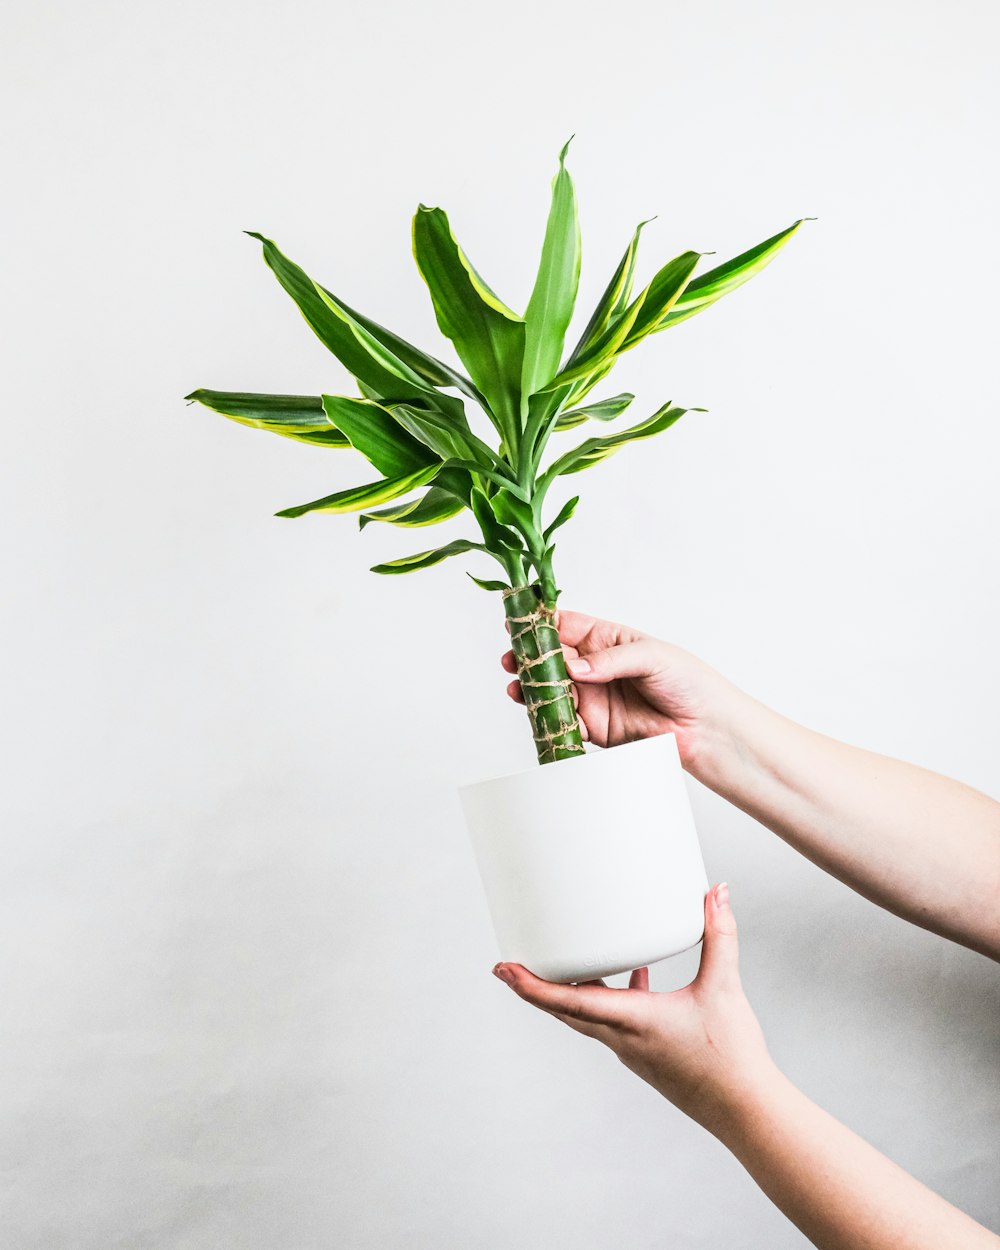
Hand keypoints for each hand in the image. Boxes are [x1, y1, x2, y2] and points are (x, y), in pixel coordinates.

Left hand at [491, 884, 775, 1135]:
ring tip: (564, 960)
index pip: (567, 1002)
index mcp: (631, 1021)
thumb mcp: (724, 987)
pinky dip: (611, 997)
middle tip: (510, 963)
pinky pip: (613, 1022)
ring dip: (570, 991)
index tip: (503, 969)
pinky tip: (638, 977)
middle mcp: (622, 1038)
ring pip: (587, 1016)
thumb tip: (716, 892)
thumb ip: (719, 935)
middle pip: (564, 1010)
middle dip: (534, 986)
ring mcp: (632, 1050)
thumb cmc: (732, 1058)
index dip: (530, 985)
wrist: (747, 1111)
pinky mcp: (647, 1055)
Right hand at [501, 608, 742, 768]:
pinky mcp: (594, 727)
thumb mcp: (652, 656)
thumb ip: (610, 660)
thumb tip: (573, 666)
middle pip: (551, 658)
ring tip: (517, 687)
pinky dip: (548, 718)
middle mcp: (595, 667)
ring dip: (532, 688)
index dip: (541, 623)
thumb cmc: (687, 681)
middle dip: (528, 657)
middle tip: (512, 659)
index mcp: (608, 640)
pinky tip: (539, 712)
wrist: (704, 727)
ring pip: (552, 689)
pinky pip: (564, 721)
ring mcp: (593, 696)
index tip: (518, 623)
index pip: (567, 626)